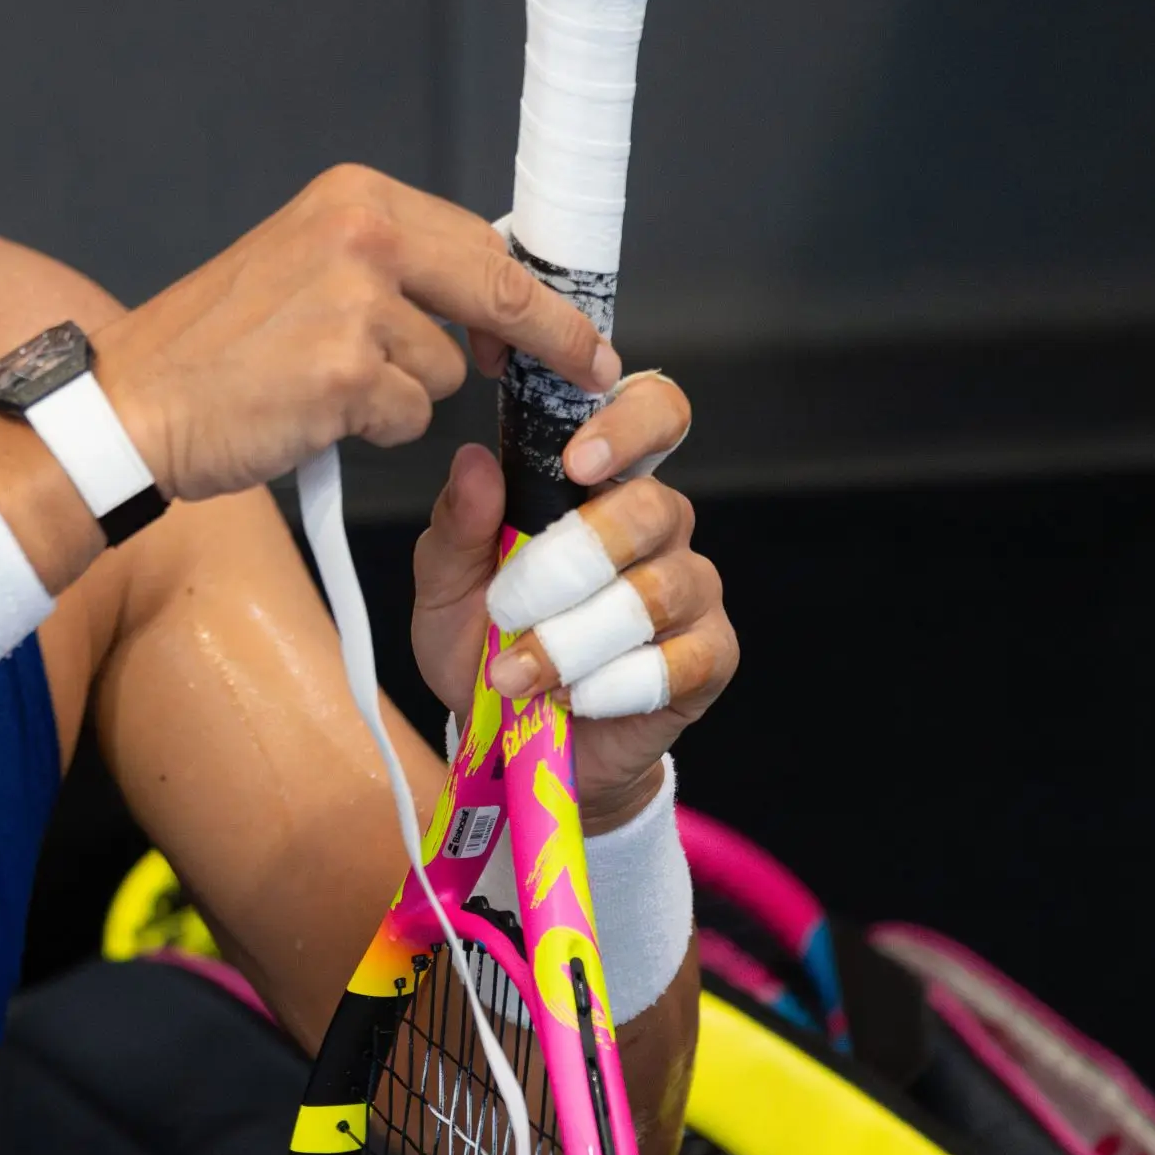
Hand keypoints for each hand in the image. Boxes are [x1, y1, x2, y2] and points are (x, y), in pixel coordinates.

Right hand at [93, 165, 619, 503]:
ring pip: (445, 369)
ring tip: (321, 389)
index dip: (538, 293)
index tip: (579, 328)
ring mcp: (355, 303)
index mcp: (351, 196)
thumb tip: (485, 298)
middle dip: (550, 339)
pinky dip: (371, 428)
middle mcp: (359, 234)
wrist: (132, 401)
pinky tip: (311, 415)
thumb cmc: (210, 348)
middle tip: (588, 370)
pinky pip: (409, 417)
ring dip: (402, 395)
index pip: (481, 241)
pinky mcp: (347, 374)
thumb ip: (387, 266)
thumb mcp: (299, 264)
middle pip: (497, 290)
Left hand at [409, 374, 735, 827]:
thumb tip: (473, 461)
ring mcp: (691, 590)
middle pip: (654, 507)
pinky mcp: (710, 658)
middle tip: (507, 607)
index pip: (653, 413)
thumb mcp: (445, 582)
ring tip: (514, 672)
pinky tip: (571, 699)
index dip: (628, 425)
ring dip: (572, 638)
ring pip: (656, 591)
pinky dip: (610, 685)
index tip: (576, 462)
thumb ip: (458, 523)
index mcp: (599, 483)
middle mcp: (659, 524)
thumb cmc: (482, 641)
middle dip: (570, 561)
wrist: (512, 740)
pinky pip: (678, 661)